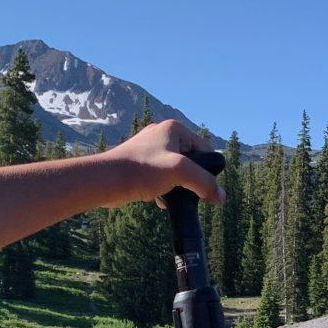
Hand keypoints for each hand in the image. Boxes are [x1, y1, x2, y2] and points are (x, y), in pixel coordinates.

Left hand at [104, 119, 223, 205]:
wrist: (106, 180)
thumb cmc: (141, 170)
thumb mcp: (180, 172)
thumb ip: (205, 183)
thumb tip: (221, 197)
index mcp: (174, 129)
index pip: (205, 149)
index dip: (207, 170)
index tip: (203, 186)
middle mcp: (162, 134)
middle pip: (190, 161)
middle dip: (190, 179)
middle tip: (185, 192)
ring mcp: (149, 148)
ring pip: (175, 171)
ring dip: (177, 186)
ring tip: (169, 196)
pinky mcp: (140, 163)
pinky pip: (161, 176)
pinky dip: (163, 188)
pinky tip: (158, 199)